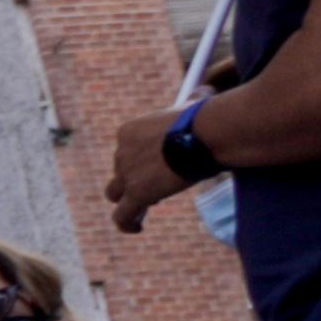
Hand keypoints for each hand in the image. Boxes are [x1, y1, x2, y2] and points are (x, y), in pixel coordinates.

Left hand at [106, 107, 195, 235]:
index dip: (142, 160)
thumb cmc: (204, 118)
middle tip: (163, 184)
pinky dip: (126, 223)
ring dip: (129, 200)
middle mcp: (121, 152)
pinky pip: (122, 216)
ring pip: (115, 193)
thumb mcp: (193, 104)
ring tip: (147, 206)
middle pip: (121, 171)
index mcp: (128, 132)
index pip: (126, 151)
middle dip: (138, 178)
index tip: (163, 163)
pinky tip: (136, 228)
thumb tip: (205, 92)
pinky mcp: (137, 193)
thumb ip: (192, 101)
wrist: (204, 133)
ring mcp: (127, 174)